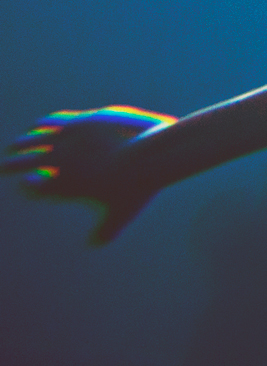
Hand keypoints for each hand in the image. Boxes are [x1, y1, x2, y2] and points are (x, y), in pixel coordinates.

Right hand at [7, 107, 173, 244]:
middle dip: (14, 165)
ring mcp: (71, 138)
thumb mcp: (121, 213)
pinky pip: (56, 121)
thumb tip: (96, 244)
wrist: (152, 155)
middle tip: (3, 166)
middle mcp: (61, 161)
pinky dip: (43, 124)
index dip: (31, 187)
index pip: (35, 188)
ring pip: (37, 138)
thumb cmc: (138, 188)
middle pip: (27, 162)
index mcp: (65, 185)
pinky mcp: (84, 121)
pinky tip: (40, 125)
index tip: (27, 185)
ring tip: (15, 145)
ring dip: (25, 142)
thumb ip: (106, 229)